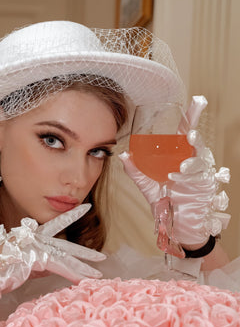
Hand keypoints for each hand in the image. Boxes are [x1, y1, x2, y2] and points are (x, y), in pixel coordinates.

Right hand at [0, 204, 105, 297]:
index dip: (72, 215)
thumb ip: (40, 262)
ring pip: (66, 257)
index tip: (86, 207)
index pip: (56, 223)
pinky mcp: (36, 258)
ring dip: (83, 268)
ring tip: (98, 273)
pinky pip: (59, 267)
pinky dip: (72, 274)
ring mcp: (36, 247)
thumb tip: (53, 268)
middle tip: (102, 257)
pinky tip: (84, 279)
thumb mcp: (24, 262)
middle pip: (66, 245)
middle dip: (85, 253)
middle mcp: (36, 238)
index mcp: (33, 234)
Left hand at [119, 96, 230, 250]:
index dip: (191, 117)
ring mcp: (200, 174)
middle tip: (190, 134)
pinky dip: (188, 176)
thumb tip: (123, 155)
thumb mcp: (148, 186)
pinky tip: (177, 176)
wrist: (176, 226)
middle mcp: (191, 161)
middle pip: (197, 142)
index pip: (184, 134)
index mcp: (179, 157)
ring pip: (199, 160)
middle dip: (195, 135)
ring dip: (190, 162)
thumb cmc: (166, 203)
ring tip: (179, 167)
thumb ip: (136, 171)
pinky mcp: (205, 187)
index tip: (197, 101)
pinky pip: (199, 177)